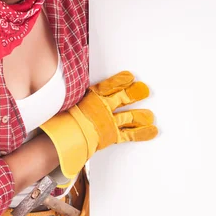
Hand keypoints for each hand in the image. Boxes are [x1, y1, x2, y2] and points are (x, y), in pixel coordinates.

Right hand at [40, 70, 157, 177]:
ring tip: (150, 115)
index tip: (130, 77)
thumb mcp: (67, 103)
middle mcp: (103, 108)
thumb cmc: (63, 120)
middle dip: (134, 94)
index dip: (120, 81)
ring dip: (141, 116)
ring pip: (130, 117)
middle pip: (122, 98)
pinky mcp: (112, 135)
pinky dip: (141, 133)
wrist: (63, 138)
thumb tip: (72, 94)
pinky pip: (130, 134)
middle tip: (144, 90)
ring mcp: (109, 122)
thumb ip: (76, 97)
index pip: (108, 86)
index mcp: (92, 97)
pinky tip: (152, 131)